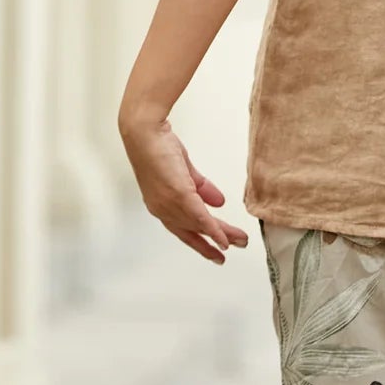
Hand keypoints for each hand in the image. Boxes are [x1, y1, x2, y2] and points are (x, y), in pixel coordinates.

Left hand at [119, 113, 248, 263]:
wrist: (146, 134)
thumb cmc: (159, 146)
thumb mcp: (184, 170)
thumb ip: (200, 188)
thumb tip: (218, 201)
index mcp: (162, 204)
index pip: (183, 228)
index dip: (200, 241)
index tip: (216, 251)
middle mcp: (163, 209)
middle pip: (194, 230)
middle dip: (215, 242)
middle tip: (232, 250)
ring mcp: (169, 204)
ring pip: (200, 226)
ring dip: (221, 235)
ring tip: (239, 241)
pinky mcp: (178, 195)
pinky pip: (199, 217)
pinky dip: (213, 229)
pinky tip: (224, 238)